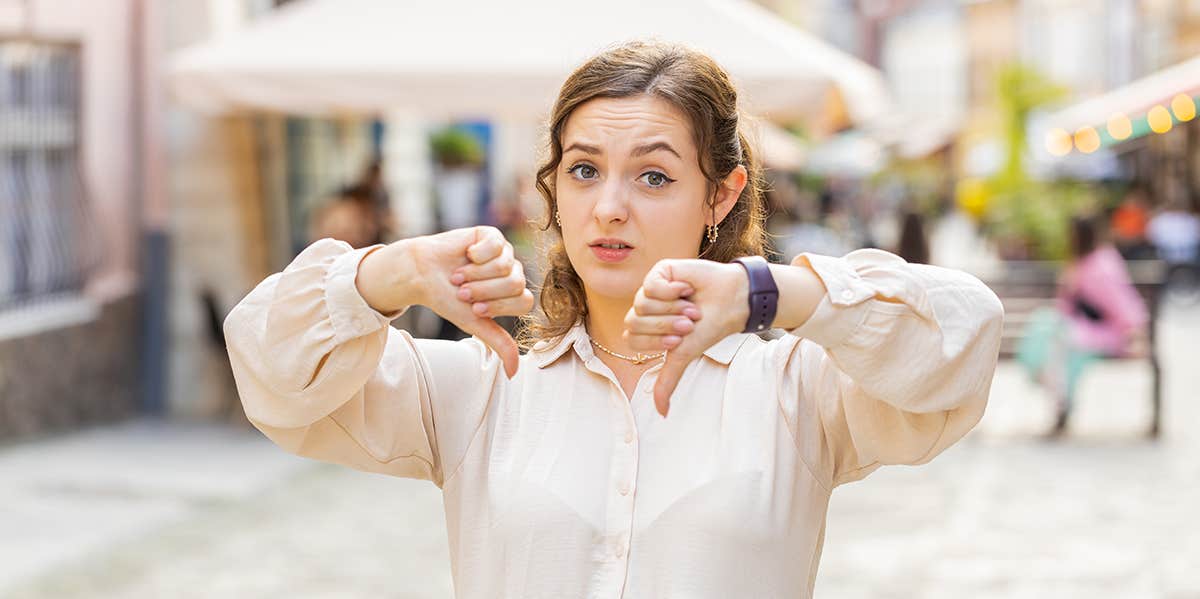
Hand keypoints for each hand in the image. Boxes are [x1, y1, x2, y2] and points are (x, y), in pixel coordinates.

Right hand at [359, 226, 533, 377]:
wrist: (421, 274)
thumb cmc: (447, 298)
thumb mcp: (474, 323)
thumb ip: (498, 344)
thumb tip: (514, 373)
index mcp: (513, 294)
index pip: (523, 302)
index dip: (498, 306)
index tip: (474, 308)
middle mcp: (512, 272)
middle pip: (516, 284)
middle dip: (484, 291)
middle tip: (462, 291)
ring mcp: (504, 253)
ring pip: (505, 266)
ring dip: (475, 274)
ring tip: (458, 275)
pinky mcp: (492, 236)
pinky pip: (496, 246)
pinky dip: (475, 255)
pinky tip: (465, 255)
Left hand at [624, 259, 748, 415]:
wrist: (732, 302)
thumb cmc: (709, 327)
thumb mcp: (684, 355)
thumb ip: (668, 380)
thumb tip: (662, 413)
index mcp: (647, 329)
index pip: (631, 339)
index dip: (656, 341)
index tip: (681, 339)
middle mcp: (645, 309)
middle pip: (634, 322)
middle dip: (665, 325)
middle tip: (689, 322)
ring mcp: (650, 289)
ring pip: (641, 304)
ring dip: (672, 309)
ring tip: (692, 307)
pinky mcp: (659, 272)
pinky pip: (650, 285)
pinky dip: (672, 291)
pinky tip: (686, 289)